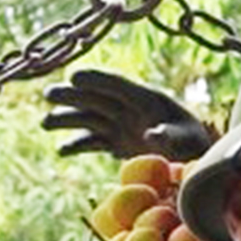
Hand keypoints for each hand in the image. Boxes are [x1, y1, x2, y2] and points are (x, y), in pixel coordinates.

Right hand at [42, 68, 215, 161]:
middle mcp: (130, 109)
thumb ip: (169, 136)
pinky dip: (77, 146)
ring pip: (89, 119)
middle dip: (73, 96)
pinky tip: (61, 152)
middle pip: (96, 99)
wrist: (195, 164)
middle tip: (48, 94)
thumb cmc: (196, 148)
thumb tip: (151, 135)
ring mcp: (121, 126)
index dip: (96, 80)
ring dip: (67, 119)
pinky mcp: (117, 144)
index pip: (118, 85)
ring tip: (44, 123)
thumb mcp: (187, 140)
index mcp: (148, 99)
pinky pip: (93, 142)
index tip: (74, 76)